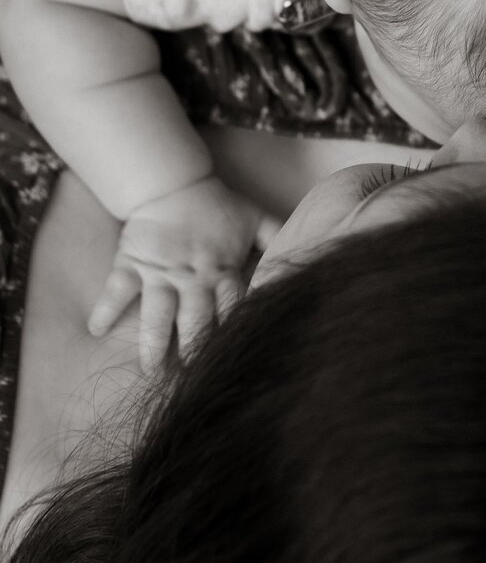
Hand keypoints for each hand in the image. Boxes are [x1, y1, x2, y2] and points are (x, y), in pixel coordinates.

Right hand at [88, 176, 279, 371]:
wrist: (174, 182)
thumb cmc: (218, 205)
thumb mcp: (255, 219)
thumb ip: (279, 237)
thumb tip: (312, 247)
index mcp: (223, 271)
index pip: (231, 309)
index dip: (234, 333)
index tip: (239, 360)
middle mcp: (192, 278)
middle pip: (194, 319)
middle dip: (195, 349)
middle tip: (193, 380)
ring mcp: (160, 272)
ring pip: (156, 312)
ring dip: (153, 341)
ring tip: (150, 369)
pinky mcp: (133, 262)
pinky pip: (117, 288)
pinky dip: (106, 307)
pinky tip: (96, 330)